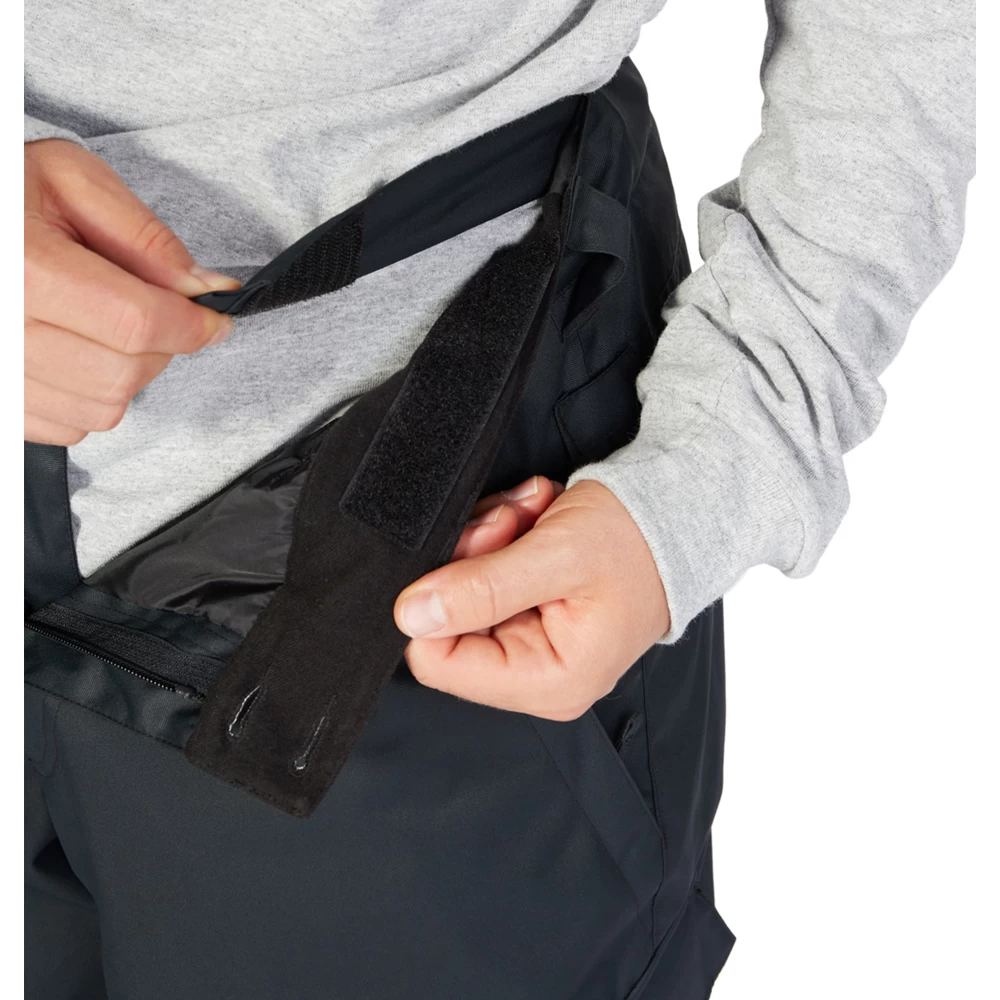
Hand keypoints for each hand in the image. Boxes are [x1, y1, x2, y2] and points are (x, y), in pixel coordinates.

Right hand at [24, 138, 240, 444]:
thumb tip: (204, 288)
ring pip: (103, 408)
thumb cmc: (5, 193)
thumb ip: (145, 237)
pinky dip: (92, 397)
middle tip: (154, 312)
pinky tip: (79, 353)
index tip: (214, 319)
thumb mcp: (71, 180)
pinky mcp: (1, 407)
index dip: (192, 326)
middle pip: (125, 373)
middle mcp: (4, 331)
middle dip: (161, 347)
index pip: (137, 323)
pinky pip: (71, 426)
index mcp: (24, 268)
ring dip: (129, 375)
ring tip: (107, 327)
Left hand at [393, 476, 670, 720]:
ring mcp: (530, 647)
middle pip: (447, 623)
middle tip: (511, 523)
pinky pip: (479, 580)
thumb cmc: (636, 539)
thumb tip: (411, 615)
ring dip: (485, 540)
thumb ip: (482, 588)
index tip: (482, 544)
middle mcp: (536, 676)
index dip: (440, 595)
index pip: (438, 660)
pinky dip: (497, 540)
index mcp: (548, 681)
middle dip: (471, 559)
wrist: (675, 514)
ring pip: (458, 594)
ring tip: (529, 518)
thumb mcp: (558, 555)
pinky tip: (531, 523)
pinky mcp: (526, 619)